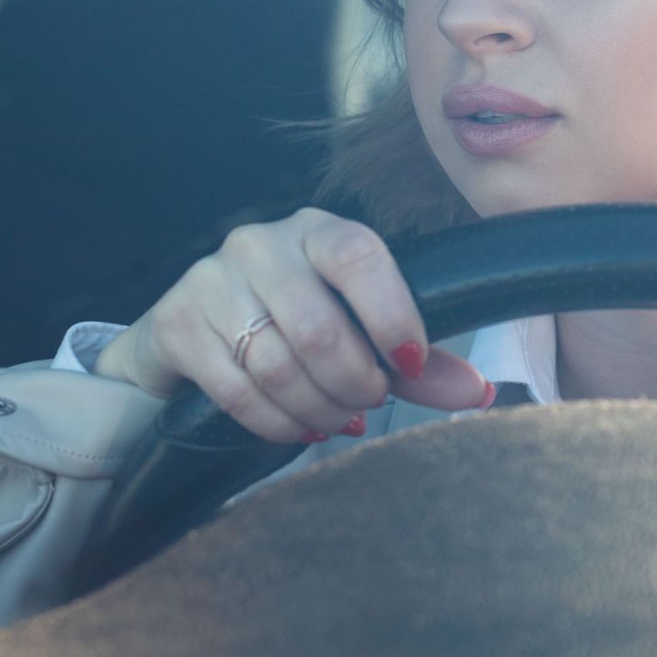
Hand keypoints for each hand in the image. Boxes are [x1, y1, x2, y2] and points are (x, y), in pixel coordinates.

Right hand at [93, 208, 493, 442]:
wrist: (190, 334)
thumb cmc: (295, 326)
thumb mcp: (359, 332)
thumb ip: (417, 363)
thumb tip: (478, 394)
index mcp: (316, 230)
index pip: (359, 255)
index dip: (391, 313)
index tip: (410, 360)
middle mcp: (259, 243)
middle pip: (318, 326)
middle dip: (354, 382)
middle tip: (367, 403)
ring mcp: (210, 280)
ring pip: (277, 363)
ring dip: (319, 407)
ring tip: (337, 417)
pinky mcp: (177, 324)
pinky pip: (238, 389)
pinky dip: (278, 422)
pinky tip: (299, 426)